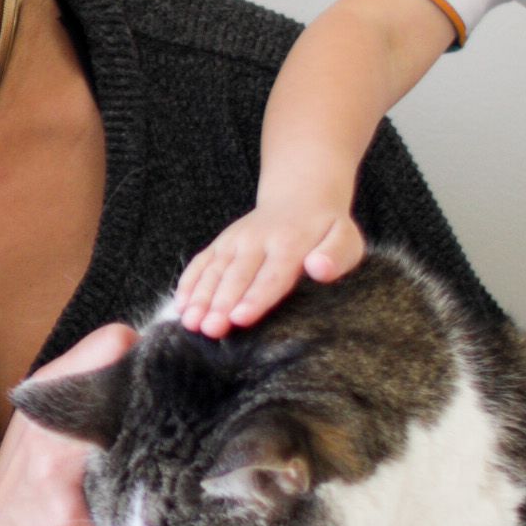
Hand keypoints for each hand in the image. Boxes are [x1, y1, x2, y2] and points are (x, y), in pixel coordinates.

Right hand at [172, 205, 367, 337]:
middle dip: (221, 303)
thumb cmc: (327, 229)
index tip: (239, 318)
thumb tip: (320, 269)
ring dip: (200, 297)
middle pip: (237, 276)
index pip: (271, 275)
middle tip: (209, 329)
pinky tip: (180, 306)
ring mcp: (235, 241)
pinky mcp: (221, 244)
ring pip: (214, 271)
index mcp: (290, 243)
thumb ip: (337, 255)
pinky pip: (201, 263)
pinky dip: (188, 283)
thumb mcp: (345, 238)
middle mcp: (257, 240)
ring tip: (189, 323)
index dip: (255, 298)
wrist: (301, 195)